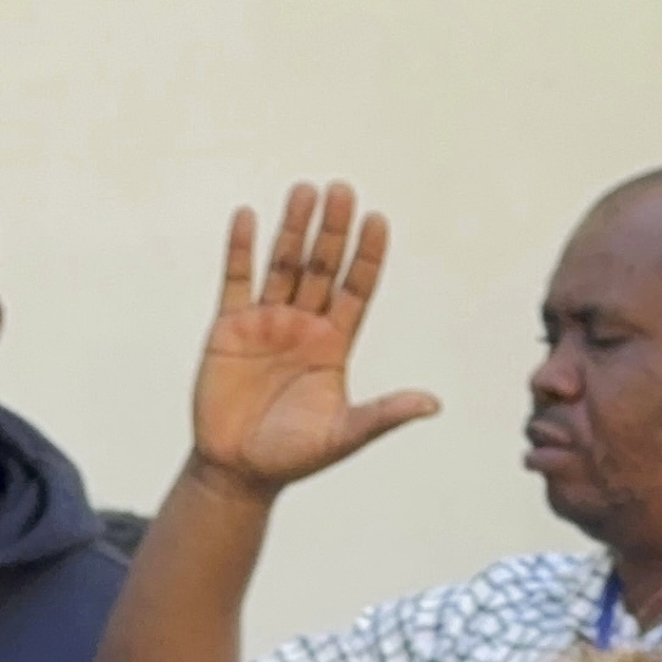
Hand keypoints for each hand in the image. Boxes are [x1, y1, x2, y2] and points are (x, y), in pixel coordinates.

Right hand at [184, 184, 439, 500]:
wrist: (237, 471)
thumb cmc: (294, 456)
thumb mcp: (344, 435)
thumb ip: (384, 414)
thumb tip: (433, 405)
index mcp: (335, 343)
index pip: (356, 288)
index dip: (367, 256)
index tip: (377, 221)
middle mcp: (304, 324)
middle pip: (322, 267)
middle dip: (332, 231)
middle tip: (342, 190)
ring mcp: (266, 322)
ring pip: (283, 265)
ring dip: (293, 228)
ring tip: (304, 190)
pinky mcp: (228, 328)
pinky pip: (236, 280)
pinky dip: (240, 249)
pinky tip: (247, 216)